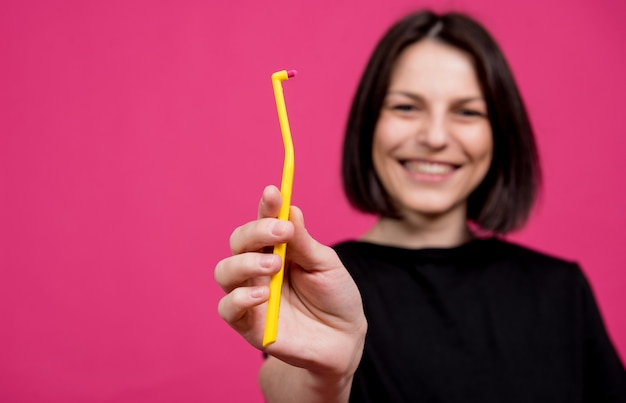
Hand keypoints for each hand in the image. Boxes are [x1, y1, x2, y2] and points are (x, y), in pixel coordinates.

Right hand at [214, 185, 366, 376]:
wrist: (343, 340)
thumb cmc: (335, 297)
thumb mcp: (326, 265)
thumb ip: (304, 242)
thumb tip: (290, 209)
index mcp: (278, 248)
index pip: (263, 222)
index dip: (266, 206)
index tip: (274, 193)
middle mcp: (259, 268)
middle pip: (238, 242)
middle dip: (255, 232)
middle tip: (281, 233)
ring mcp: (251, 295)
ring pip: (225, 271)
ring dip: (245, 263)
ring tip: (274, 266)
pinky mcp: (248, 324)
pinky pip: (227, 308)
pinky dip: (239, 298)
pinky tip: (263, 294)